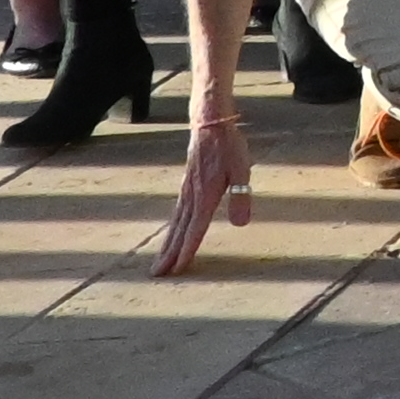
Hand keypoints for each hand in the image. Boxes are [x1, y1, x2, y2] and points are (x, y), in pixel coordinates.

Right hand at [151, 95, 255, 274]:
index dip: (187, 250)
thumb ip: (241, 197)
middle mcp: (191, 197)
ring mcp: (185, 192)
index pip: (195, 229)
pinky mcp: (185, 186)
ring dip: (166, 245)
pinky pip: (176, 213)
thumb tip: (240, 225)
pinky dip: (170, 229)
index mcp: (205, 196)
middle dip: (169, 254)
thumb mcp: (241, 170)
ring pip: (174, 224)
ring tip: (158, 262)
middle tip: (157, 275)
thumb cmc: (229, 146)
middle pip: (178, 231)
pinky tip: (170, 235)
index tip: (178, 269)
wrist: (209, 123)